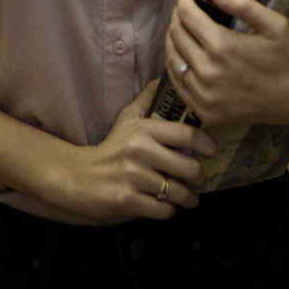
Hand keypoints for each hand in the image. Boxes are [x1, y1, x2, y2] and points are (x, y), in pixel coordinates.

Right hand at [51, 84, 216, 224]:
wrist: (78, 176)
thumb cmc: (109, 148)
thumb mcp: (127, 119)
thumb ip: (147, 99)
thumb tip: (164, 77)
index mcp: (142, 130)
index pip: (187, 135)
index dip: (206, 145)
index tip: (210, 152)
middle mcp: (138, 151)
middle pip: (188, 168)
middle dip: (201, 178)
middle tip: (202, 181)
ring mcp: (132, 177)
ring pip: (178, 192)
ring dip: (188, 198)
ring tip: (189, 197)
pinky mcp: (127, 200)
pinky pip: (163, 210)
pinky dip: (169, 210)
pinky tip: (166, 205)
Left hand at [164, 0, 288, 128]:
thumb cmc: (282, 58)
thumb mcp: (273, 24)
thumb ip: (243, 4)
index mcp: (222, 45)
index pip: (187, 15)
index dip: (183, 0)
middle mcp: (207, 71)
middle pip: (176, 35)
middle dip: (178, 17)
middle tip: (185, 11)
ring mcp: (203, 94)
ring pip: (172, 59)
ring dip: (173, 40)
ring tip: (182, 30)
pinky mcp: (203, 111)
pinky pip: (178, 83)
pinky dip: (176, 66)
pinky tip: (184, 56)